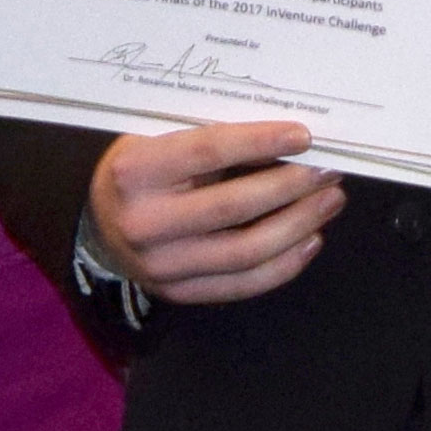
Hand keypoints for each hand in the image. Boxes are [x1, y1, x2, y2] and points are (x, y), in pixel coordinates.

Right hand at [86, 121, 345, 302]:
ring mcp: (160, 266)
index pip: (207, 151)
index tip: (305, 136)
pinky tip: (311, 239)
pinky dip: (284, 264)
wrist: (100, 224)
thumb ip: (213, 138)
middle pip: (233, 207)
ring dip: (298, 225)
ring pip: (245, 252)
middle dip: (292, 186)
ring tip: (330, 200)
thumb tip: (290, 139)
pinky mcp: (178, 294)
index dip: (259, 141)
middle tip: (329, 170)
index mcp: (135, 171)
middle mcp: (144, 222)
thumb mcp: (162, 139)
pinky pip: (241, 285)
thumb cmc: (145, 169)